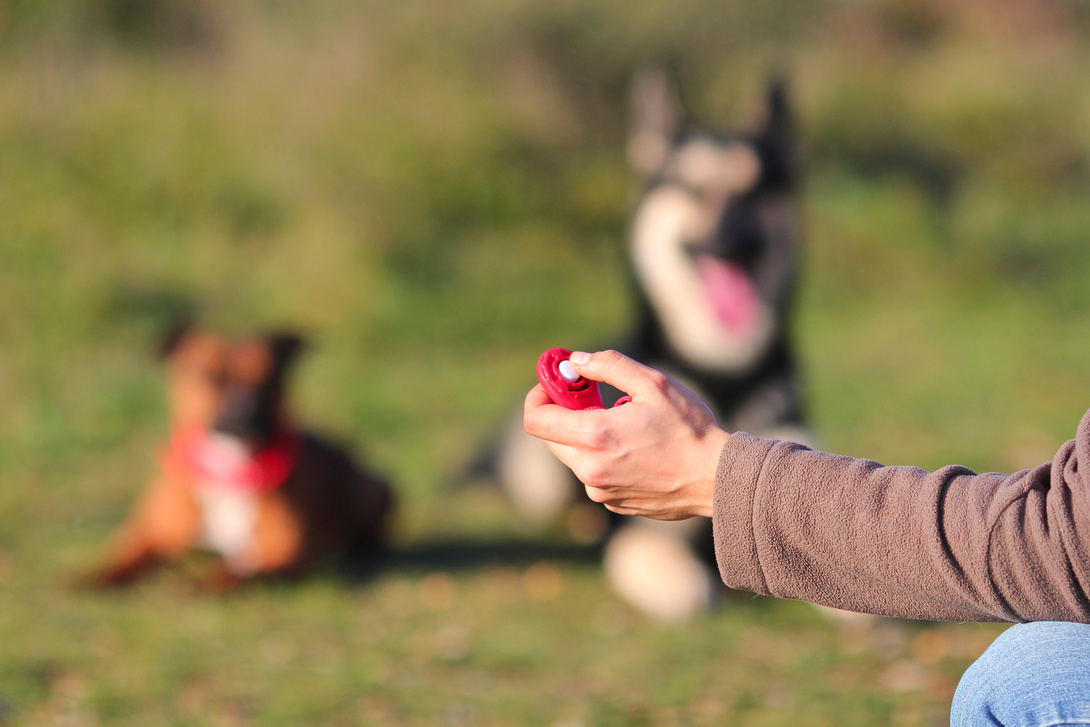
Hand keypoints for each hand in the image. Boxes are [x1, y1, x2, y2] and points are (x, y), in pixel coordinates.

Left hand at [523, 350, 729, 519]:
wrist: (717, 480)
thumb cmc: (689, 429)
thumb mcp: (653, 384)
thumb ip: (609, 365)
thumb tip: (577, 361)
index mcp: (594, 436)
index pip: (535, 419)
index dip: (539, 395)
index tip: (557, 383)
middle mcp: (589, 469)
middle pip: (552, 437)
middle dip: (566, 413)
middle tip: (594, 396)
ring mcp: (600, 491)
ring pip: (575, 455)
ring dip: (588, 436)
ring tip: (628, 424)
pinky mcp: (613, 503)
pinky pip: (595, 474)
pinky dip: (605, 457)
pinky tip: (639, 449)